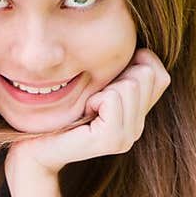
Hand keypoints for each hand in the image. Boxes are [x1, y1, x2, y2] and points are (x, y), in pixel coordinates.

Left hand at [4, 48, 170, 180]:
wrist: (35, 145)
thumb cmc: (61, 110)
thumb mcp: (99, 84)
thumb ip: (125, 70)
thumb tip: (143, 51)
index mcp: (138, 115)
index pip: (160, 75)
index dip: (132, 66)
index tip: (104, 84)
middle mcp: (137, 129)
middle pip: (146, 76)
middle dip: (115, 76)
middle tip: (92, 98)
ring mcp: (127, 138)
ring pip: (130, 86)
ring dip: (102, 88)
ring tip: (86, 108)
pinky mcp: (112, 141)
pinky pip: (113, 99)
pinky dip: (95, 99)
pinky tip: (84, 113)